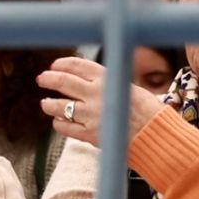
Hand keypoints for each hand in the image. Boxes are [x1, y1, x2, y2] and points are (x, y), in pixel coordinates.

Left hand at [38, 57, 165, 146]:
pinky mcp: (88, 133)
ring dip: (48, 104)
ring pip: (57, 106)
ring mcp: (90, 114)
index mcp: (107, 79)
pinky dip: (59, 123)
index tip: (55, 66)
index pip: (77, 65)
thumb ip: (109, 84)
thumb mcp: (130, 88)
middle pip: (62, 81)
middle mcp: (95, 94)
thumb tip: (90, 79)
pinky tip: (60, 121)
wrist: (156, 135)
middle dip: (48, 79)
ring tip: (46, 103)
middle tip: (42, 79)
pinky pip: (64, 127)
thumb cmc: (148, 111)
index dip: (63, 64)